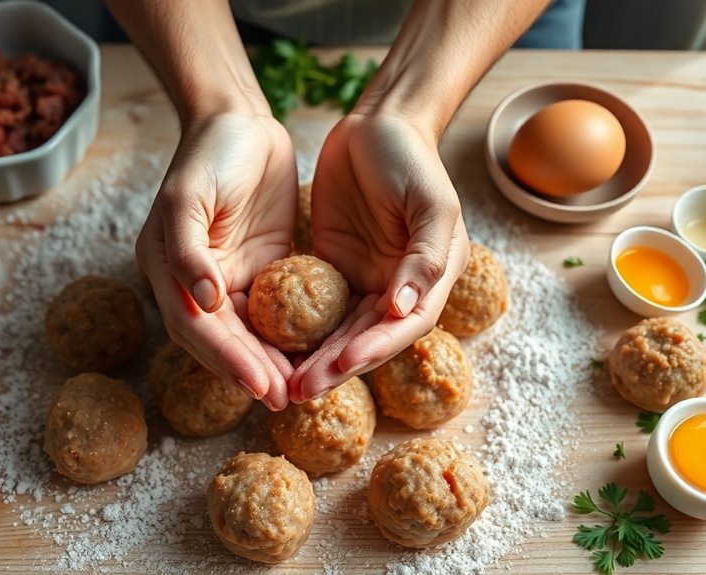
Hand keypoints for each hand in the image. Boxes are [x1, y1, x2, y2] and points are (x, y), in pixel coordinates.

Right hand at [137, 111, 296, 409]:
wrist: (240, 120)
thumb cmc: (209, 152)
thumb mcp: (189, 195)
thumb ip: (188, 250)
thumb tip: (202, 301)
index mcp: (167, 268)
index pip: (196, 326)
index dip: (225, 358)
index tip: (258, 384)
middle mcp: (195, 282)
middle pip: (222, 339)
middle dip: (251, 370)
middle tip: (284, 399)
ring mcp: (229, 278)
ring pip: (248, 333)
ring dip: (270, 362)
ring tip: (299, 389)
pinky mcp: (262, 269)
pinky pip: (273, 312)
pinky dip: (288, 335)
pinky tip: (313, 354)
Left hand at [289, 112, 469, 400]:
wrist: (377, 124)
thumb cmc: (411, 158)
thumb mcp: (430, 203)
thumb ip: (424, 258)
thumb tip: (402, 309)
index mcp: (430, 278)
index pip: (403, 327)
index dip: (374, 349)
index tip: (343, 363)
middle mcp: (399, 288)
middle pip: (368, 339)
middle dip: (337, 366)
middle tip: (301, 390)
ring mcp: (364, 280)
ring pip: (341, 331)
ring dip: (316, 359)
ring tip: (286, 384)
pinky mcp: (333, 269)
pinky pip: (317, 309)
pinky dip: (301, 331)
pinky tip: (275, 349)